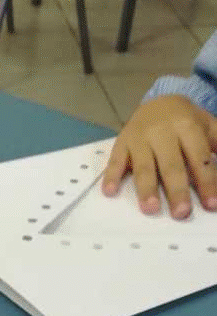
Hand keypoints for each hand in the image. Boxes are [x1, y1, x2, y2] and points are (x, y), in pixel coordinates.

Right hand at [102, 95, 216, 217]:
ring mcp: (139, 138)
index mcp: (187, 126)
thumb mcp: (206, 126)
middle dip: (177, 190)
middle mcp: (162, 132)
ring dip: (146, 188)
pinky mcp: (121, 143)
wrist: (157, 102)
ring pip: (144, 166)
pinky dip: (112, 176)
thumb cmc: (185, 121)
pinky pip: (115, 161)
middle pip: (171, 165)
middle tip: (181, 213)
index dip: (206, 181)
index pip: (199, 157)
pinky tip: (110, 192)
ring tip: (150, 209)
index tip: (211, 204)